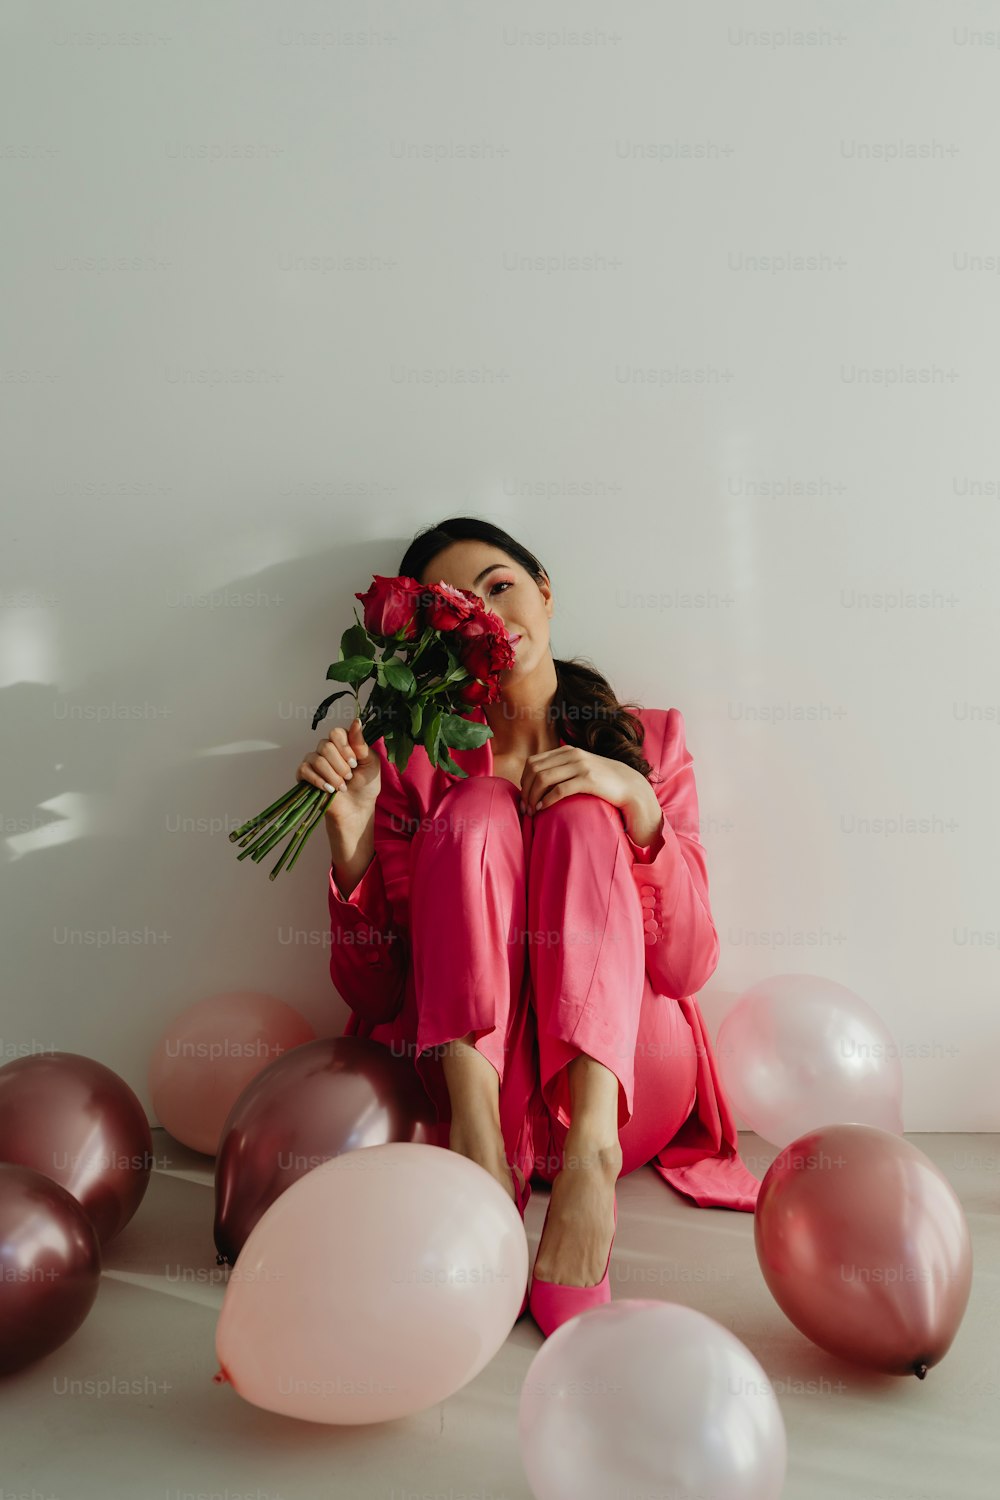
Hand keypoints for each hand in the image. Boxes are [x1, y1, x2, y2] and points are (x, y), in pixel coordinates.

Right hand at [295, 717, 380, 826]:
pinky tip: (329, 789)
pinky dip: (319, 780)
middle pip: (325, 745)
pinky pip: (304, 770)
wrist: (357, 809)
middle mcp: (327, 749)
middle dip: (340, 765)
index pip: (336, 733)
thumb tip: (356, 721)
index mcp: (343, 743)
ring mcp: (314, 761)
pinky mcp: (304, 776)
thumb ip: (361, 744)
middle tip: (349, 777)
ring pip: (317, 759)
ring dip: (332, 775)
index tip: (355, 762)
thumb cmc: (366, 786)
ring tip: (341, 787)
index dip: (344, 747)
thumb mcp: (371, 763)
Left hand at [519, 745, 650, 820]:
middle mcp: (571, 755)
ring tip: (532, 811)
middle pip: (535, 770)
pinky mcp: (588, 779)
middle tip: (525, 808)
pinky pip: (559, 789)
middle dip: (526, 790)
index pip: (533, 762)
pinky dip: (547, 800)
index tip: (525, 797)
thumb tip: (538, 780)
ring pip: (544, 779)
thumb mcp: (580, 768)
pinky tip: (543, 809)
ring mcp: (580, 766)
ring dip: (533, 797)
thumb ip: (562, 769)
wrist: (629, 785)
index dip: (524, 780)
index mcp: (566, 751)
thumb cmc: (601, 781)